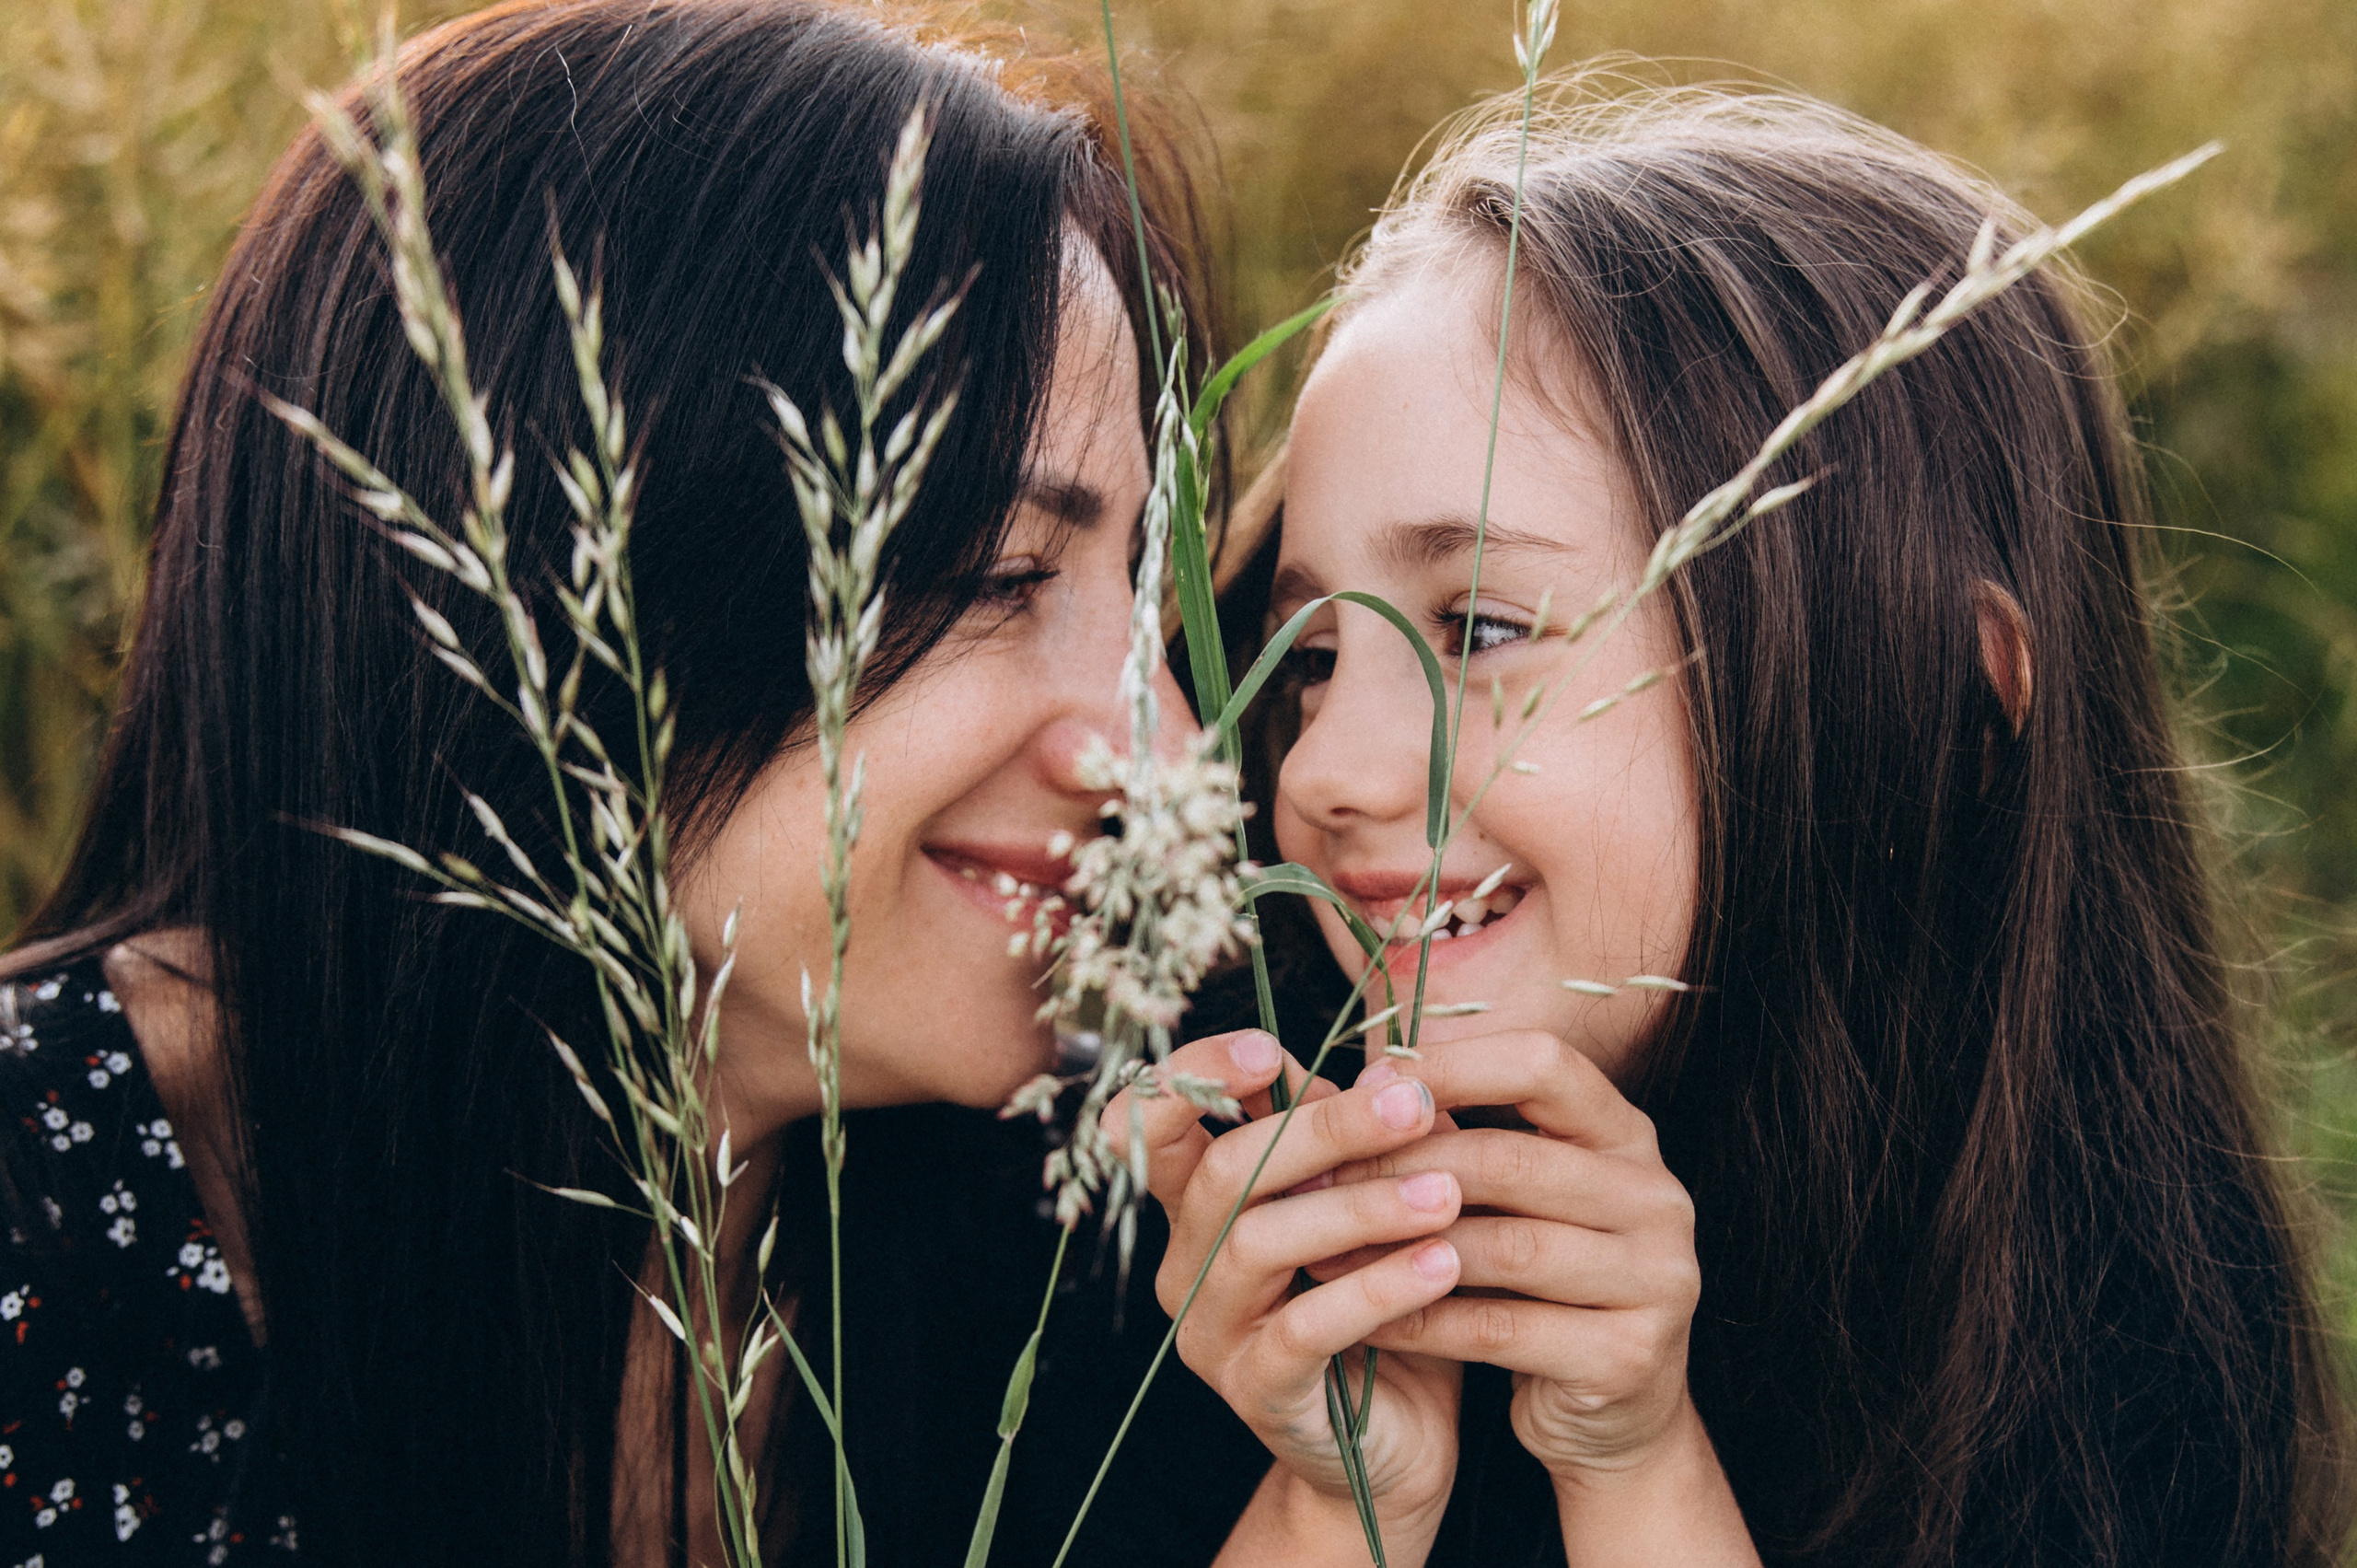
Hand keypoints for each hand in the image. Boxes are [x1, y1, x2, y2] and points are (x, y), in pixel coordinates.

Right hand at [1102, 1030, 1466, 1550]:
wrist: (1395, 1447)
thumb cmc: (1387, 1304)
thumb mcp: (1371, 1206)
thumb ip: (1359, 1140)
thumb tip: (1393, 1061)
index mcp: (1200, 1204)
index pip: (1150, 1122)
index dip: (1194, 1076)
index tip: (1270, 1049)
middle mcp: (1186, 1262)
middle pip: (1222, 1171)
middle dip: (1321, 1128)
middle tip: (1413, 1104)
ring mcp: (1211, 1331)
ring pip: (1258, 1243)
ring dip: (1359, 1207)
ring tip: (1446, 1191)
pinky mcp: (1257, 1390)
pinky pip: (1305, 1328)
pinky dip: (1376, 1289)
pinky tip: (1442, 1263)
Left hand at [1315, 1035, 1702, 1485]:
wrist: (1610, 1415)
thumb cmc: (1541, 1284)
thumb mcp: (1516, 1198)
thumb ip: (1456, 1137)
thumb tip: (1358, 1085)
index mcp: (1629, 1137)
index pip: (1544, 1065)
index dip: (1452, 1065)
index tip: (1368, 1085)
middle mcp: (1658, 1198)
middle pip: (1512, 1160)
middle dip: (1403, 1166)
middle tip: (1320, 1177)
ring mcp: (1657, 1280)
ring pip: (1505, 1248)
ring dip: (1400, 1247)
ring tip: (1322, 1249)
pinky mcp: (1628, 1357)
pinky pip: (1498, 1331)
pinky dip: (1421, 1320)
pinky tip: (1361, 1319)